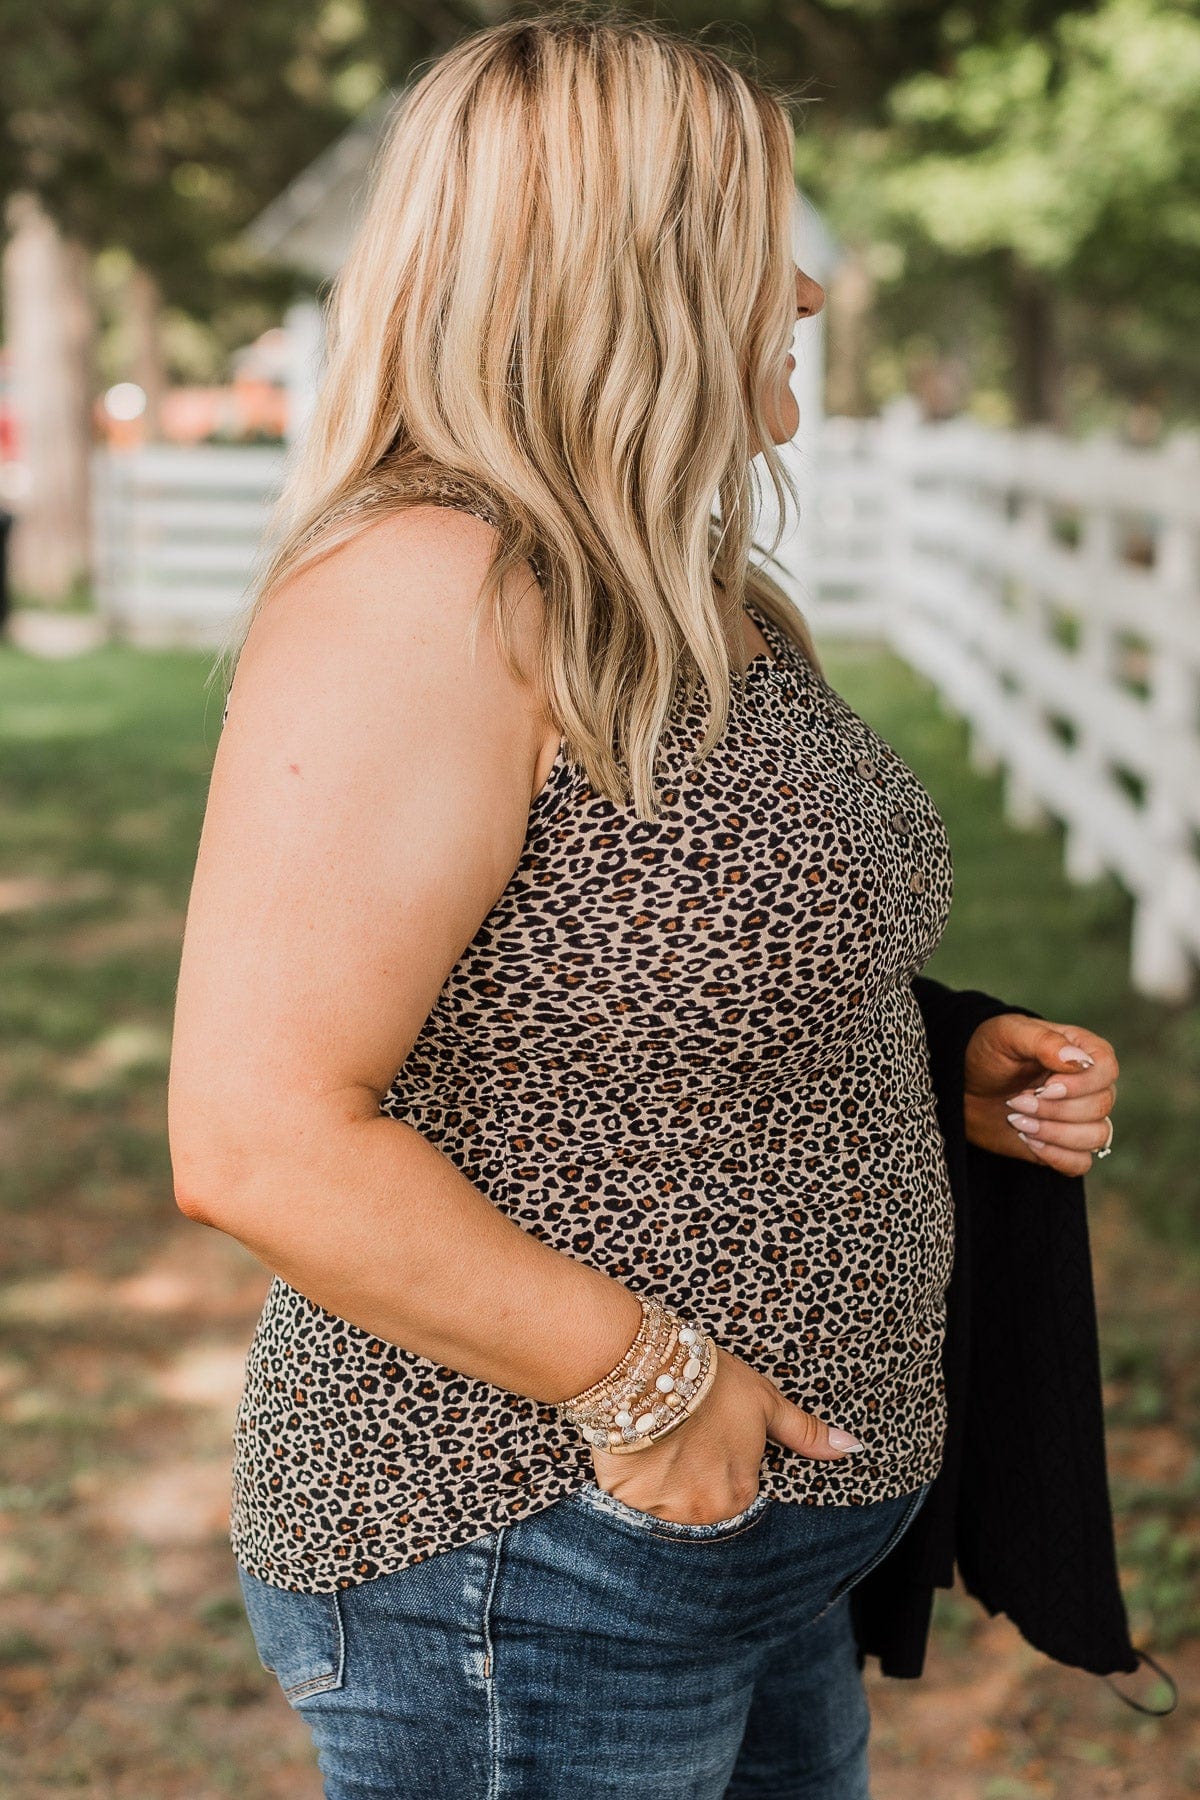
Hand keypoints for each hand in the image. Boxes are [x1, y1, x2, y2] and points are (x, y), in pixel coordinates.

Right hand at [588, 1346, 862, 1526]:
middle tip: (681, 1446)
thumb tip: (853, 1448)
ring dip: (661, 1488)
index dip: (720, 1468)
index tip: (708, 1446)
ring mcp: (663, 1512)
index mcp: (741, 1494)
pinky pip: (631, 1507)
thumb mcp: (764, 1402)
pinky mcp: (626, 1503)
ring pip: (664, 1511)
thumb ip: (805, 1433)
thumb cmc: (711, 1381)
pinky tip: (634, 1457)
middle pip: (700, 1508)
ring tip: (657, 1449)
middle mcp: (705, 1513)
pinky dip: (632, 1487)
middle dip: (691, 1484)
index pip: (736, 1497)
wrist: (647, 1368)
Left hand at [963, 1012, 1117, 1175]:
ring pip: (1096, 1136)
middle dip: (1054, 1109)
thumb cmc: (988, 1053)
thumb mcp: (1008, 1035)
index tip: (1045, 1086)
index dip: (1080, 1084)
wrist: (963, 1087)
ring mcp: (1080, 1117)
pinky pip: (1081, 1163)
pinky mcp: (1065, 1145)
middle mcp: (1090, 1085)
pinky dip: (1056, 1156)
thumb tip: (1079, 1060)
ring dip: (1055, 1133)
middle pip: (1100, 1106)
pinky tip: (1028, 1141)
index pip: (1107, 1070)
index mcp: (1083, 1051)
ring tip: (1018, 1121)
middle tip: (1016, 1102)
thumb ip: (1044, 1041)